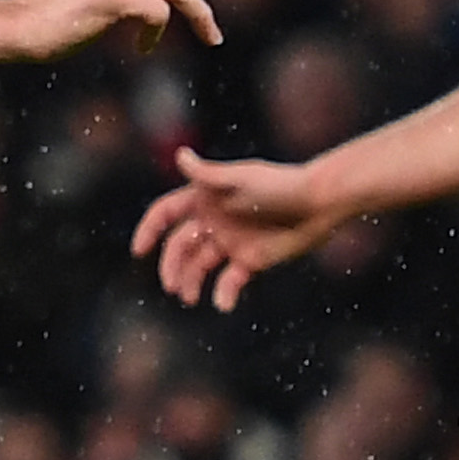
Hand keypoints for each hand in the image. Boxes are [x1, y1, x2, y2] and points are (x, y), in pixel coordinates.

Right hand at [131, 149, 346, 311]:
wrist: (318, 203)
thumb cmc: (280, 185)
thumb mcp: (241, 179)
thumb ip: (208, 173)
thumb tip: (180, 155)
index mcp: (204, 198)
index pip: (166, 213)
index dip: (150, 230)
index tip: (140, 250)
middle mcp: (213, 221)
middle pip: (179, 246)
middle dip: (171, 266)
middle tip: (171, 286)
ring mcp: (230, 242)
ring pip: (199, 267)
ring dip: (190, 282)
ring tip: (189, 298)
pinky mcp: (250, 261)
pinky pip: (230, 281)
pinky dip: (224, 294)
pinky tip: (224, 304)